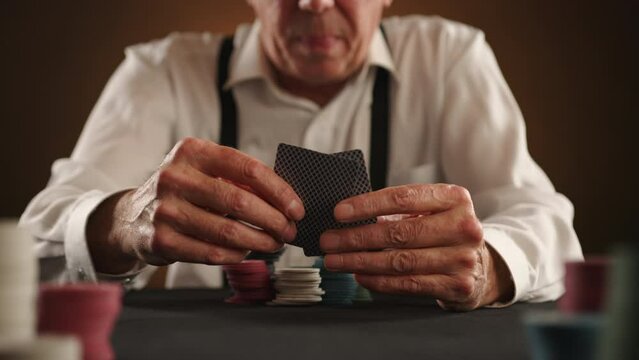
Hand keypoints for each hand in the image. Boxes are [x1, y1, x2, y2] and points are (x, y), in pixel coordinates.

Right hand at [88, 137, 303, 273]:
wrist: (131, 217)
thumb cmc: (183, 191)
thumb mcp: (204, 170)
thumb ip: (239, 178)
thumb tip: (286, 199)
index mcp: (192, 151)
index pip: (247, 168)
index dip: (279, 190)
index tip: (296, 208)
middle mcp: (175, 177)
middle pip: (239, 201)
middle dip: (273, 220)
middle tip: (289, 230)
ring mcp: (165, 209)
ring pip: (227, 231)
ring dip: (259, 241)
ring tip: (274, 243)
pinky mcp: (161, 240)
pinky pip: (211, 253)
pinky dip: (236, 255)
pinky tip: (247, 252)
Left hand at [319, 184, 512, 310]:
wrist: (483, 266)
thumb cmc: (445, 232)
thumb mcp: (430, 212)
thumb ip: (398, 211)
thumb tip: (347, 216)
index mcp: (454, 198)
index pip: (403, 198)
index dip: (367, 205)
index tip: (338, 212)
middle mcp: (464, 227)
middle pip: (399, 232)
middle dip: (356, 237)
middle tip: (328, 241)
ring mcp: (462, 258)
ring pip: (400, 261)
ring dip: (360, 261)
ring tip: (335, 260)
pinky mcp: (457, 285)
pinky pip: (408, 284)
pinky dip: (379, 281)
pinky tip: (359, 275)